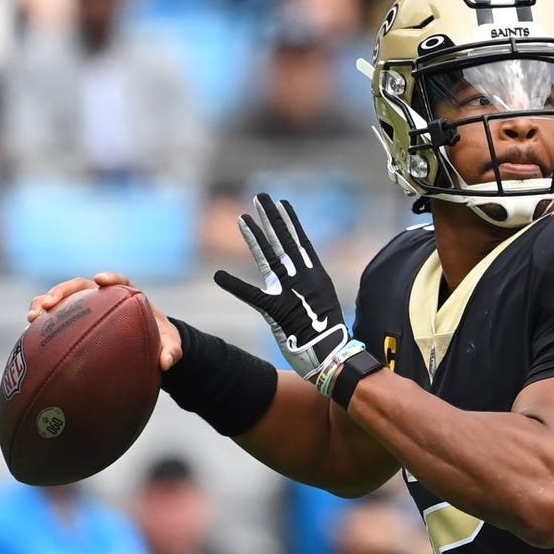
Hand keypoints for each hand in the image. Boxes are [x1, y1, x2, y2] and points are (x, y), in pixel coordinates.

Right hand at [27, 272, 182, 370]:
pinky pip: (56, 317)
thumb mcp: (171, 346)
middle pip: (81, 286)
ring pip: (64, 299)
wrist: (147, 345)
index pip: (121, 281)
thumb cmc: (159, 341)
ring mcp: (87, 308)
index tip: (100, 281)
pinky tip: (29, 334)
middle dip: (63, 291)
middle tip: (49, 303)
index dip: (111, 278)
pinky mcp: (75, 320)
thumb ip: (172, 351)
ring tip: (32, 317)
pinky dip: (42, 322)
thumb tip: (166, 362)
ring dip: (45, 303)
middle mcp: (105, 298)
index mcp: (130, 297)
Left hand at [213, 194, 351, 383]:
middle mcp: (304, 278)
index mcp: (316, 276)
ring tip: (243, 218)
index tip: (281, 203)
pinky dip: (234, 285)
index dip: (289, 221)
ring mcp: (291, 292)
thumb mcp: (324, 305)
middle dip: (271, 218)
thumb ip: (311, 290)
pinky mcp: (277, 311)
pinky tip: (218, 275)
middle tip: (260, 197)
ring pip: (269, 258)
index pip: (300, 242)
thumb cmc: (329, 336)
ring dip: (254, 237)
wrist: (334, 356)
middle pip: (284, 241)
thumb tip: (305, 283)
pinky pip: (251, 295)